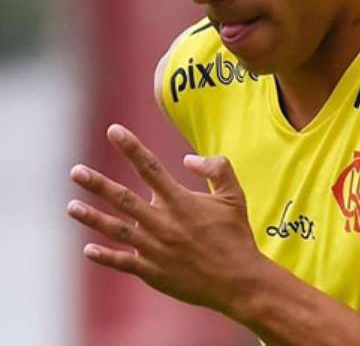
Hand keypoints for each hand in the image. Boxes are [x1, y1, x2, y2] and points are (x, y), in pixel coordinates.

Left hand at [67, 124, 261, 315]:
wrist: (237, 280)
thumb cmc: (236, 235)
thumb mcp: (234, 195)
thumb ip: (217, 169)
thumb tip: (188, 159)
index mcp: (181, 201)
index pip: (150, 167)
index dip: (131, 147)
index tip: (114, 130)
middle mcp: (163, 222)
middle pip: (123, 198)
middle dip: (97, 183)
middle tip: (76, 172)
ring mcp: (154, 248)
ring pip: (115, 229)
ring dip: (91, 217)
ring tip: (71, 207)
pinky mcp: (152, 271)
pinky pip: (122, 262)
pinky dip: (104, 256)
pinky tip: (87, 249)